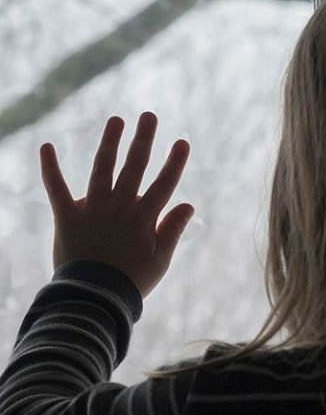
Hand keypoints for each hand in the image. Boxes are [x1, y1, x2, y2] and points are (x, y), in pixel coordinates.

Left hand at [39, 111, 193, 298]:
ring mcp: (92, 210)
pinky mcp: (67, 217)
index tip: (182, 142)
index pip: (163, 185)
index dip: (174, 163)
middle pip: (133, 168)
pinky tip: (47, 146)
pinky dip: (50, 168)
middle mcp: (119, 208)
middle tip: (149, 116)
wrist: (94, 298)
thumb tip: (189, 204)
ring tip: (116, 120)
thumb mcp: (161, 259)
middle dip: (143, 140)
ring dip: (109, 143)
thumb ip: (173, 229)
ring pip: (102, 170)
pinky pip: (56, 189)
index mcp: (143, 219)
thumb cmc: (132, 281)